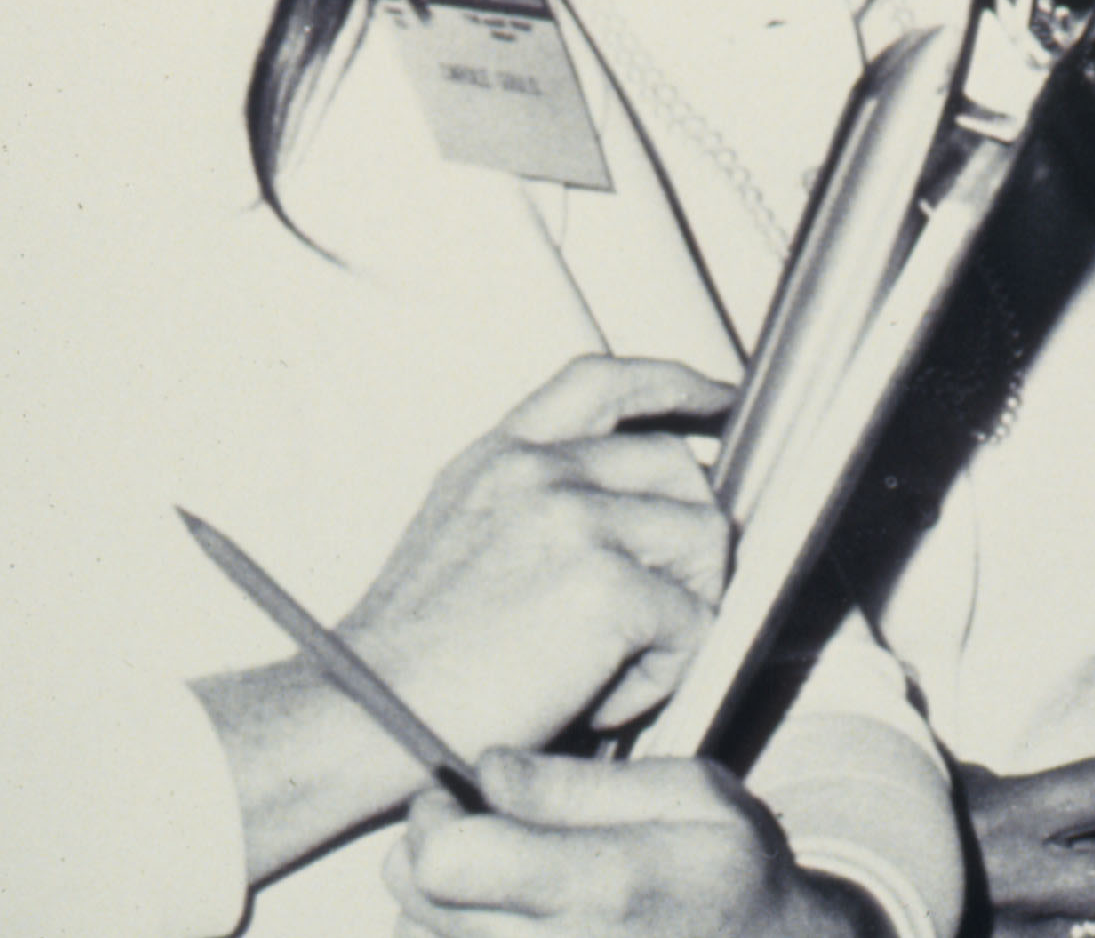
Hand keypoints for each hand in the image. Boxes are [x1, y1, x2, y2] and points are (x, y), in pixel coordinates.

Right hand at [342, 357, 734, 756]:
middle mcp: (537, 473)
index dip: (675, 386)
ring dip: (681, 612)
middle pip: (680, 472)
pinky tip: (602, 699)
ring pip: (704, 542)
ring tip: (614, 666)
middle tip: (652, 617)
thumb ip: (536, 500)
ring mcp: (574, 521)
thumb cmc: (413, 660)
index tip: (720, 404)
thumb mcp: (458, 535)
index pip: (605, 383)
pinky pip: (694, 623)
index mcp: (500, 458)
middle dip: (690, 544)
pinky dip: (665, 673)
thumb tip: (637, 501)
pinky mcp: (605, 586)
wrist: (362, 722)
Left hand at [384, 749, 880, 936]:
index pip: (450, 861)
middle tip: (470, 822)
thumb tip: (488, 770)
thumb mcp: (690, 794)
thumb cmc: (733, 873)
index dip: (434, 818)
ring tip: (487, 869)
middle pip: (417, 900)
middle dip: (426, 848)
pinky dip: (450, 932)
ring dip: (433, 897)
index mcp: (604, 885)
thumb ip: (582, 783)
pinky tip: (496, 912)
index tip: (456, 795)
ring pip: (417, 935)